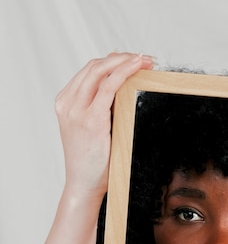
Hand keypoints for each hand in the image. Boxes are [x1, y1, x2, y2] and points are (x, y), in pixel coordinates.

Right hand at [55, 52, 153, 198]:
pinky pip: (108, 88)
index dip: (112, 61)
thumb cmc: (92, 162)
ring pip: (100, 72)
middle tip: (145, 58)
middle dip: (121, 57)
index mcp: (65, 103)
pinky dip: (123, 73)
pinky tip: (137, 68)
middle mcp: (67, 103)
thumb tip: (123, 90)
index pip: (89, 72)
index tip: (133, 60)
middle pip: (94, 67)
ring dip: (125, 62)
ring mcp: (76, 111)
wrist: (84, 185)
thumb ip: (101, 109)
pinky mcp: (90, 120)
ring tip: (145, 61)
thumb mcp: (92, 129)